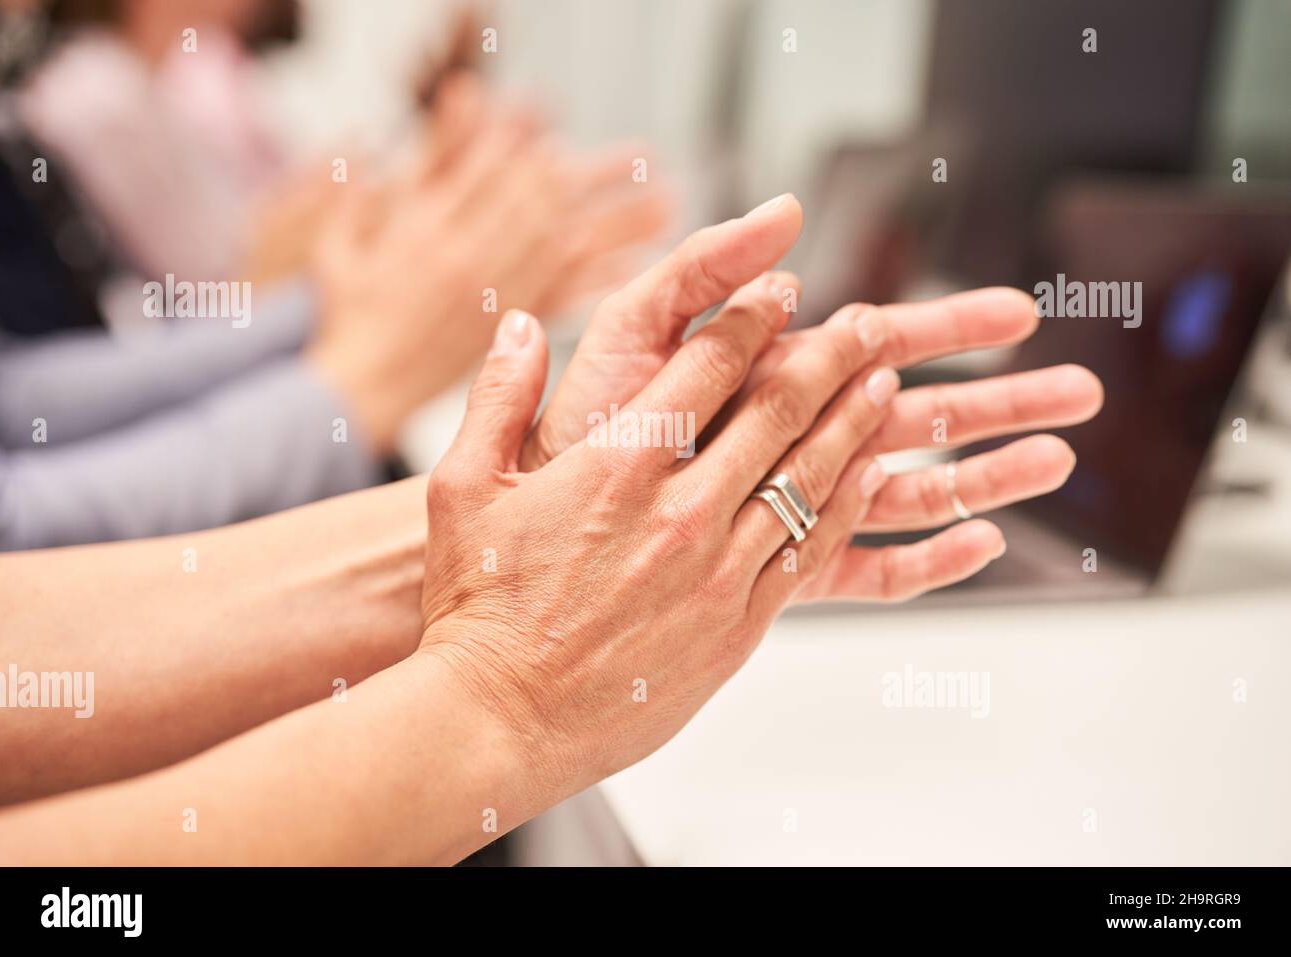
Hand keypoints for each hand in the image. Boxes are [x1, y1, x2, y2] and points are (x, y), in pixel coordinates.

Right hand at [305, 75, 670, 452]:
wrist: (358, 386)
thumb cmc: (350, 310)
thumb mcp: (346, 236)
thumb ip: (385, 177)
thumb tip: (411, 122)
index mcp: (427, 230)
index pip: (486, 173)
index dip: (525, 145)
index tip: (559, 126)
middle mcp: (469, 261)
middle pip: (541, 206)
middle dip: (591, 177)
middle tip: (641, 155)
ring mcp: (493, 299)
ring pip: (565, 250)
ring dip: (618, 225)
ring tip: (666, 204)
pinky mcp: (506, 333)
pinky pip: (564, 303)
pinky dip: (601, 282)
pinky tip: (639, 267)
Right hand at [418, 239, 900, 794]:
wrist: (500, 717)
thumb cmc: (478, 609)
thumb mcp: (463, 488)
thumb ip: (499, 397)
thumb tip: (522, 326)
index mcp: (618, 466)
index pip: (708, 367)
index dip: (754, 318)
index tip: (782, 290)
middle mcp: (680, 511)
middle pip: (778, 413)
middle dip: (831, 359)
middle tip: (866, 325)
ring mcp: (717, 571)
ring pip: (809, 478)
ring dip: (853, 424)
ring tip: (884, 384)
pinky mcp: (736, 626)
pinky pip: (808, 552)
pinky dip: (845, 507)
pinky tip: (868, 478)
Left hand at [521, 195, 1102, 600]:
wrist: (530, 528)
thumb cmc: (575, 426)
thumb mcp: (633, 328)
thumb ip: (704, 270)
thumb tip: (787, 214)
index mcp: (771, 378)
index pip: (878, 344)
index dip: (948, 327)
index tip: (1016, 314)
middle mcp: (791, 442)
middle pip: (915, 416)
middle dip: (997, 398)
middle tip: (1078, 388)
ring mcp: (788, 509)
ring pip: (910, 490)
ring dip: (986, 473)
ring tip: (1060, 457)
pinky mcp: (779, 573)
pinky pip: (868, 570)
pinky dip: (925, 560)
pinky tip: (983, 541)